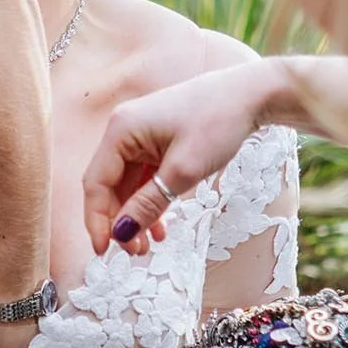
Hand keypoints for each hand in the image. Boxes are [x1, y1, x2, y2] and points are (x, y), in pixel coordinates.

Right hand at [84, 61, 280, 254]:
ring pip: (127, 184)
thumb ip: (148, 204)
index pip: (96, 182)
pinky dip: (150, 201)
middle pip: (109, 185)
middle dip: (120, 221)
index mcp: (121, 130)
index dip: (97, 220)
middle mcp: (124, 130)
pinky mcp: (156, 140)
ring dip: (135, 214)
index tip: (106, 252)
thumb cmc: (217, 123)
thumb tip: (121, 234)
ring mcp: (140, 135)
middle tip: (135, 252)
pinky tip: (161, 226)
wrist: (251, 95)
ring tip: (149, 246)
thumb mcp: (182, 171)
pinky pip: (144, 177)